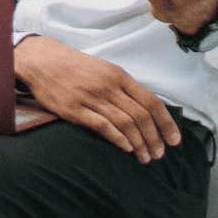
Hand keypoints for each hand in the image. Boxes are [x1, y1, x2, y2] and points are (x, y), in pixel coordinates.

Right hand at [15, 35, 179, 163]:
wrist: (42, 60)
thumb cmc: (75, 67)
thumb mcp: (104, 69)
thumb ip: (124, 88)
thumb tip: (146, 110)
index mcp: (119, 75)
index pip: (151, 101)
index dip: (166, 123)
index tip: (174, 140)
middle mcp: (109, 86)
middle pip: (141, 116)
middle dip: (154, 138)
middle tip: (159, 154)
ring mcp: (92, 97)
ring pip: (125, 123)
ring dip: (139, 143)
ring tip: (145, 157)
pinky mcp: (75, 109)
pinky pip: (103, 126)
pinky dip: (118, 139)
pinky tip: (126, 148)